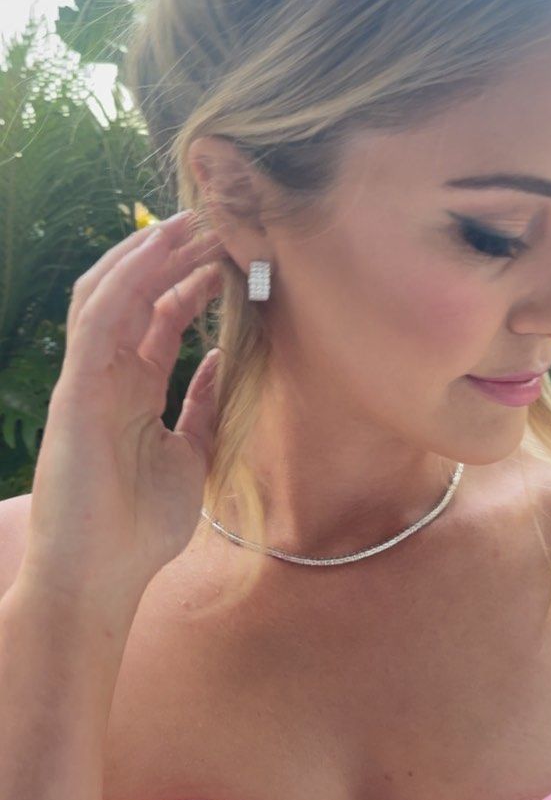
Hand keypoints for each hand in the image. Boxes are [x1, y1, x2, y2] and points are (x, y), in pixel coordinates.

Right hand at [20, 211, 225, 602]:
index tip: (224, 257)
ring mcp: (88, 379)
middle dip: (171, 256)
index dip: (188, 284)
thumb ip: (200, 405)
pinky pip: (98, 319)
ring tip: (188, 222)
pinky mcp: (76, 389)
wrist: (102, 578)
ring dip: (149, 255)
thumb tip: (218, 362)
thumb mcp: (188, 454)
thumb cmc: (141, 525)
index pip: (159, 319)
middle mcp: (108, 375)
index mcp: (133, 389)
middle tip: (211, 221)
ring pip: (112, 294)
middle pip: (136, 296)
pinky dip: (127, 279)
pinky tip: (157, 250)